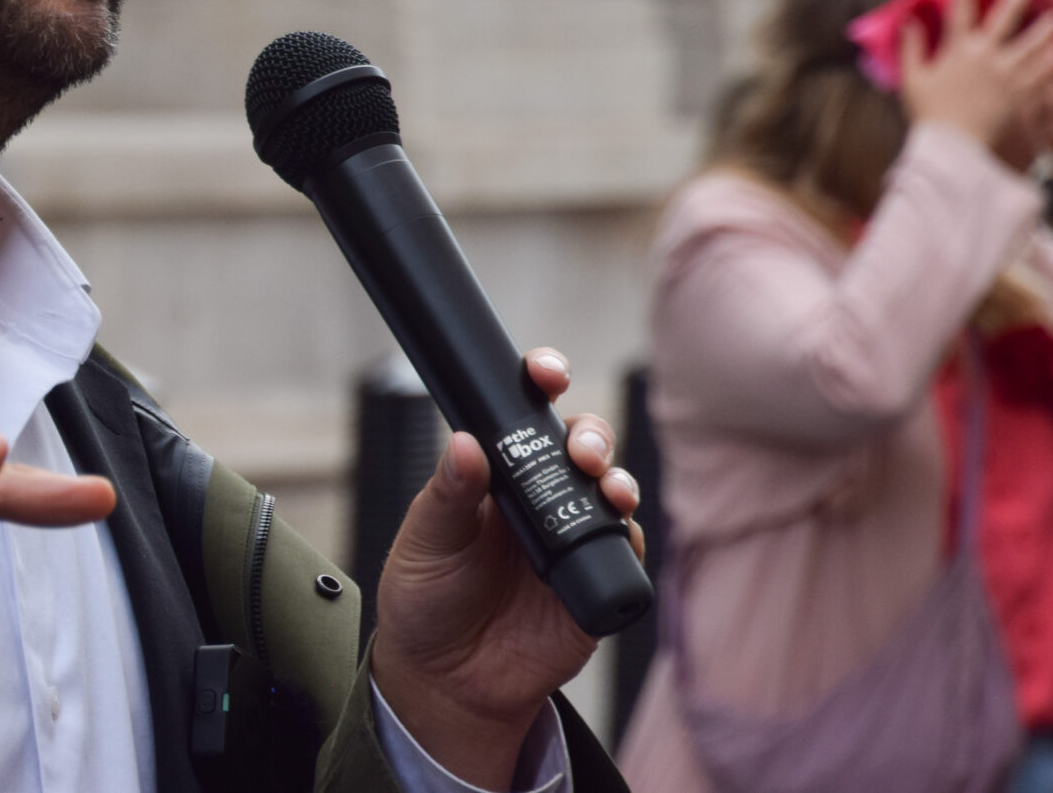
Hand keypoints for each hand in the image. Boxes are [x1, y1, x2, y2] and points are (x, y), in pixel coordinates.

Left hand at [371, 348, 641, 791]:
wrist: (449, 680)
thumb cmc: (427, 599)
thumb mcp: (424, 542)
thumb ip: (446, 495)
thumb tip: (464, 442)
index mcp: (495, 471)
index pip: (524, 410)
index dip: (543, 381)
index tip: (546, 372)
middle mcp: (539, 494)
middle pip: (581, 441)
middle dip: (590, 434)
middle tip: (580, 452)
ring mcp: (572, 534)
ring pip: (612, 487)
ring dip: (617, 478)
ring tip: (603, 487)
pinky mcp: (596, 579)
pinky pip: (626, 547)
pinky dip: (629, 533)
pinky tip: (618, 530)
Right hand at [900, 0, 1052, 155]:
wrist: (955, 147)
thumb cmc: (930, 114)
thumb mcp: (912, 79)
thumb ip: (911, 47)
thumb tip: (910, 20)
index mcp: (959, 48)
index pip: (960, 4)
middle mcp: (988, 55)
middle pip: (1008, 14)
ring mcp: (1010, 74)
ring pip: (1037, 41)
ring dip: (1050, 23)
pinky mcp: (1024, 93)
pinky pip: (1047, 71)